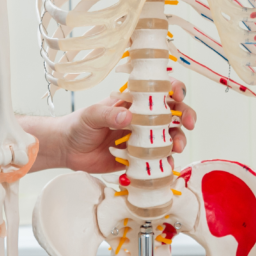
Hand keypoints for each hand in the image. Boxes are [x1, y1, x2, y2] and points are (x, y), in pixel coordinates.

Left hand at [42, 80, 196, 173]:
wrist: (67, 150)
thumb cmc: (78, 125)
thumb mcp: (91, 115)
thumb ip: (108, 114)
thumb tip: (128, 116)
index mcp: (133, 102)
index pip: (158, 90)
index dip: (173, 89)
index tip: (178, 95)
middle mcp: (142, 118)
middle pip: (172, 114)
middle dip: (185, 116)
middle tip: (188, 124)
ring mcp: (142, 138)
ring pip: (169, 137)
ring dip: (178, 140)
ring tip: (176, 148)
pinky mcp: (138, 158)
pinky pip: (157, 160)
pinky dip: (165, 163)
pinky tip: (165, 166)